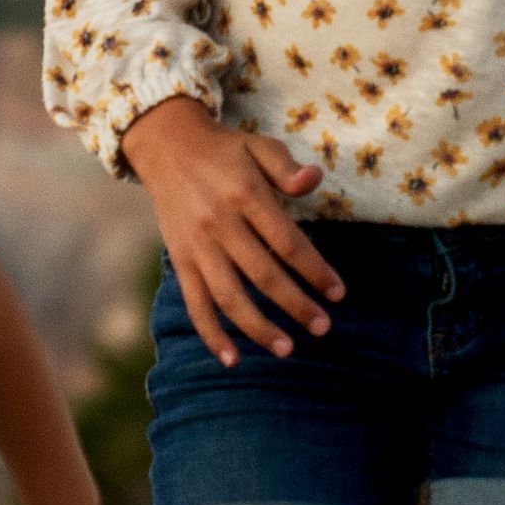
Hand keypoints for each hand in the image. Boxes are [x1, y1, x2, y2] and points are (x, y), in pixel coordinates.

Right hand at [128, 97, 342, 357]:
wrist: (166, 146)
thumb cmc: (225, 150)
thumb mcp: (260, 146)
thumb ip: (287, 167)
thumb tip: (313, 181)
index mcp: (245, 194)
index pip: (287, 241)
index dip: (314, 270)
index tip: (338, 293)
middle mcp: (219, 223)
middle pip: (263, 274)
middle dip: (295, 306)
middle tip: (323, 328)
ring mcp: (196, 245)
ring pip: (228, 296)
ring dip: (257, 327)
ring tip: (286, 350)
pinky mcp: (180, 259)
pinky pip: (195, 302)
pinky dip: (211, 333)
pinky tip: (232, 358)